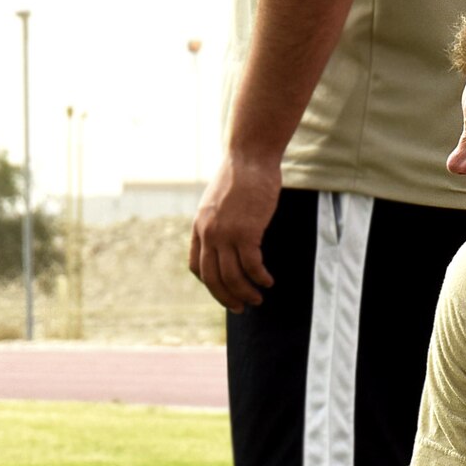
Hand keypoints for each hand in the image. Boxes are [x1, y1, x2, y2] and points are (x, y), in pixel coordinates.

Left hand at [188, 151, 278, 311]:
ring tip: (258, 299)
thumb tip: (226, 238)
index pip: (196, 267)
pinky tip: (268, 281)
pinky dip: (260, 277)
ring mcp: (226, 234)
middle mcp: (209, 233)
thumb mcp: (217, 201)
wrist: (250, 157)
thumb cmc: (239, 176)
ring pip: (232, 276)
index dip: (209, 283)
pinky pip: (252, 265)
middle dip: (226, 298)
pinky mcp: (247, 232)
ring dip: (245, 293)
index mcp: (199, 227)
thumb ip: (216, 222)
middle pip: (213, 278)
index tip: (224, 289)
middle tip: (240, 308)